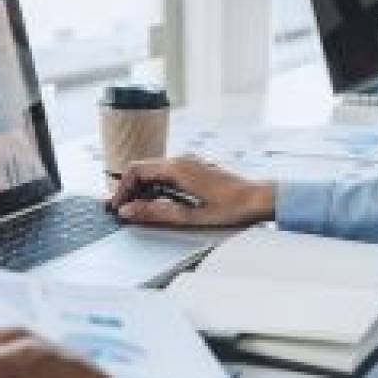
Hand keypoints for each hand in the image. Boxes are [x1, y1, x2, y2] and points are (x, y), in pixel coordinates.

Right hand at [109, 156, 274, 226]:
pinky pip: (167, 174)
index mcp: (177, 168)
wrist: (260, 198)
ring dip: (143, 190)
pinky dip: (156, 187)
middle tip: (124, 212)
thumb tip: (128, 212)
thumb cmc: (232, 208)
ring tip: (139, 212)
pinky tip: (158, 204)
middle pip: (142, 169)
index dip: (121, 189)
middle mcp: (181, 160)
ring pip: (154, 172)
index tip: (117, 207)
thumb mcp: (191, 216)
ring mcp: (189, 162)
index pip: (136, 170)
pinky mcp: (196, 169)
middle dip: (129, 190)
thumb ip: (156, 213)